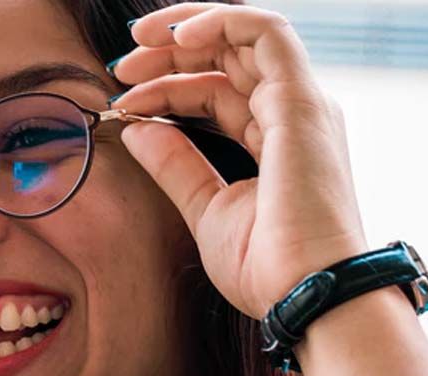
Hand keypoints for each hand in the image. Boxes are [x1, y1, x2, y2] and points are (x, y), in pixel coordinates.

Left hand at [112, 4, 366, 316]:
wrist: (306, 295)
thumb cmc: (267, 268)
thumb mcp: (205, 208)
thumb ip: (175, 164)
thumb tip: (136, 127)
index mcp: (274, 140)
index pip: (214, 91)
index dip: (164, 89)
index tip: (122, 104)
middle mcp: (292, 115)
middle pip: (227, 58)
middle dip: (169, 53)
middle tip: (121, 67)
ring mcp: (300, 105)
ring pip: (244, 36)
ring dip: (187, 30)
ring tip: (138, 41)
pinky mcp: (301, 102)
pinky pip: (266, 32)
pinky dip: (221, 20)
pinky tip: (175, 34)